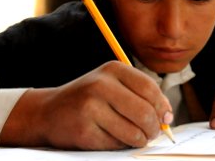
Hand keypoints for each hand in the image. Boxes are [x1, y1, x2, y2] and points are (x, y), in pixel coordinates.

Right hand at [0, 61, 172, 149]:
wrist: (48, 111)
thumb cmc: (88, 99)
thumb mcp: (112, 86)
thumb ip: (140, 96)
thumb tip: (167, 117)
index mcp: (113, 69)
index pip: (150, 89)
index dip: (163, 107)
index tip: (165, 118)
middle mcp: (101, 85)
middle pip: (145, 112)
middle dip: (153, 129)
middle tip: (151, 133)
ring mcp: (90, 107)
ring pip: (134, 132)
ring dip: (139, 140)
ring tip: (133, 137)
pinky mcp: (84, 130)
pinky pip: (116, 144)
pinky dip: (120, 145)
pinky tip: (111, 137)